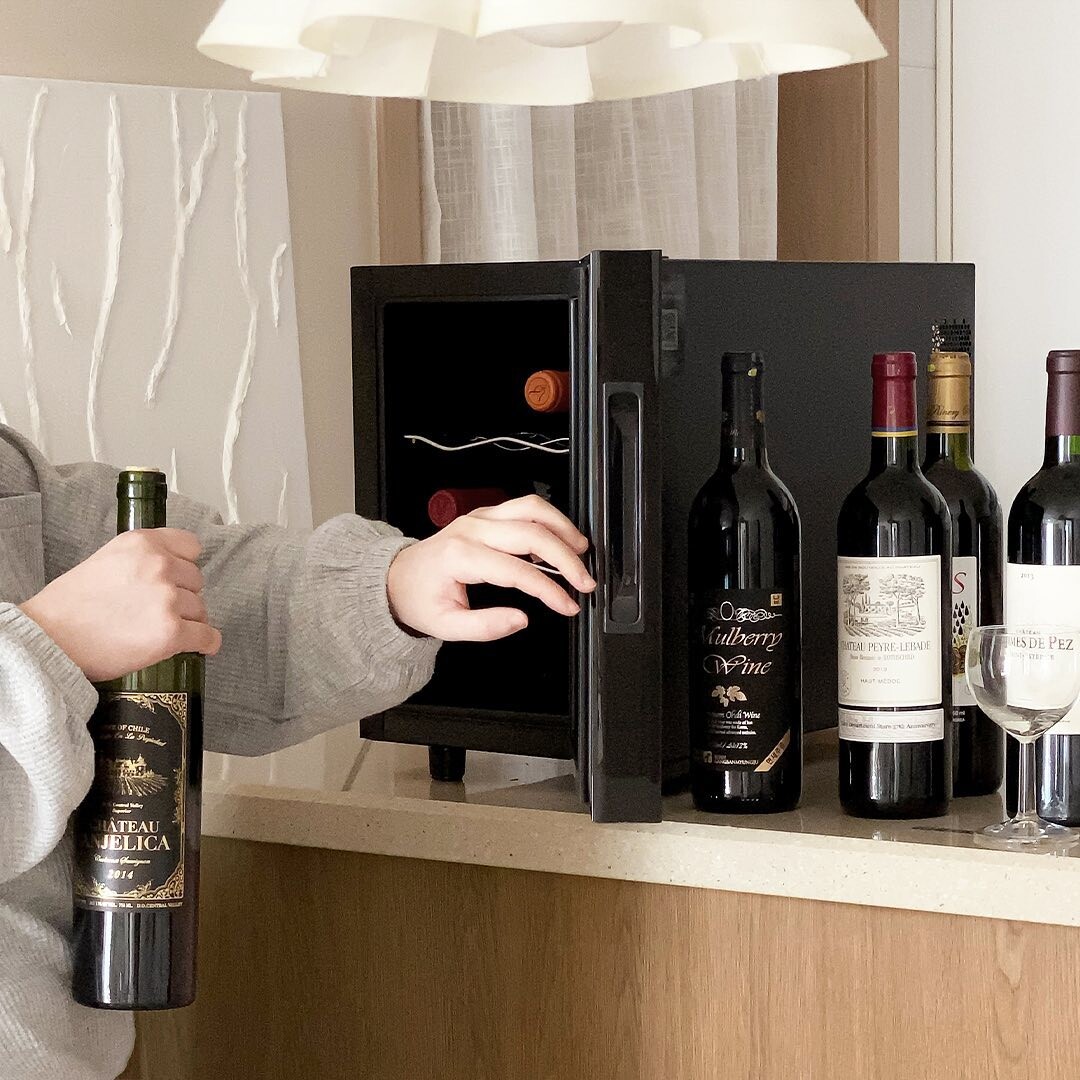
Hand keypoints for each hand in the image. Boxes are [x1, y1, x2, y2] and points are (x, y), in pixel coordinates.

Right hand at [19, 528, 220, 681]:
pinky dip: (206, 644)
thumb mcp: (106, 560)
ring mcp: (167, 599)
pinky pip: (207, 637)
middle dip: (183, 597)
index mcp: (142, 543)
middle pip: (196, 581)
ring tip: (161, 632)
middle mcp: (159, 565)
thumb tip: (170, 574)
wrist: (48, 639)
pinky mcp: (171, 632)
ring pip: (201, 610)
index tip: (177, 580)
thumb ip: (141, 560)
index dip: (185, 566)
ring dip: (189, 621)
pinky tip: (200, 647)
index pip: (190, 546)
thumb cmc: (70, 606)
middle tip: (159, 613)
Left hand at [387, 495, 596, 641]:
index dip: (549, 590)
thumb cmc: (420, 599)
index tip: (568, 605)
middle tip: (585, 581)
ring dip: (562, 527)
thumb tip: (520, 620)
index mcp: (461, 556)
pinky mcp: (486, 514)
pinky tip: (559, 542)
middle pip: (531, 532)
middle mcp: (472, 529)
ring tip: (582, 551)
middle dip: (566, 558)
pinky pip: (524, 508)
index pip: (518, 570)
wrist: (398, 578)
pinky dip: (548, 521)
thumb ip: (484, 627)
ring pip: (531, 508)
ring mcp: (480, 517)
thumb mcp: (446, 626)